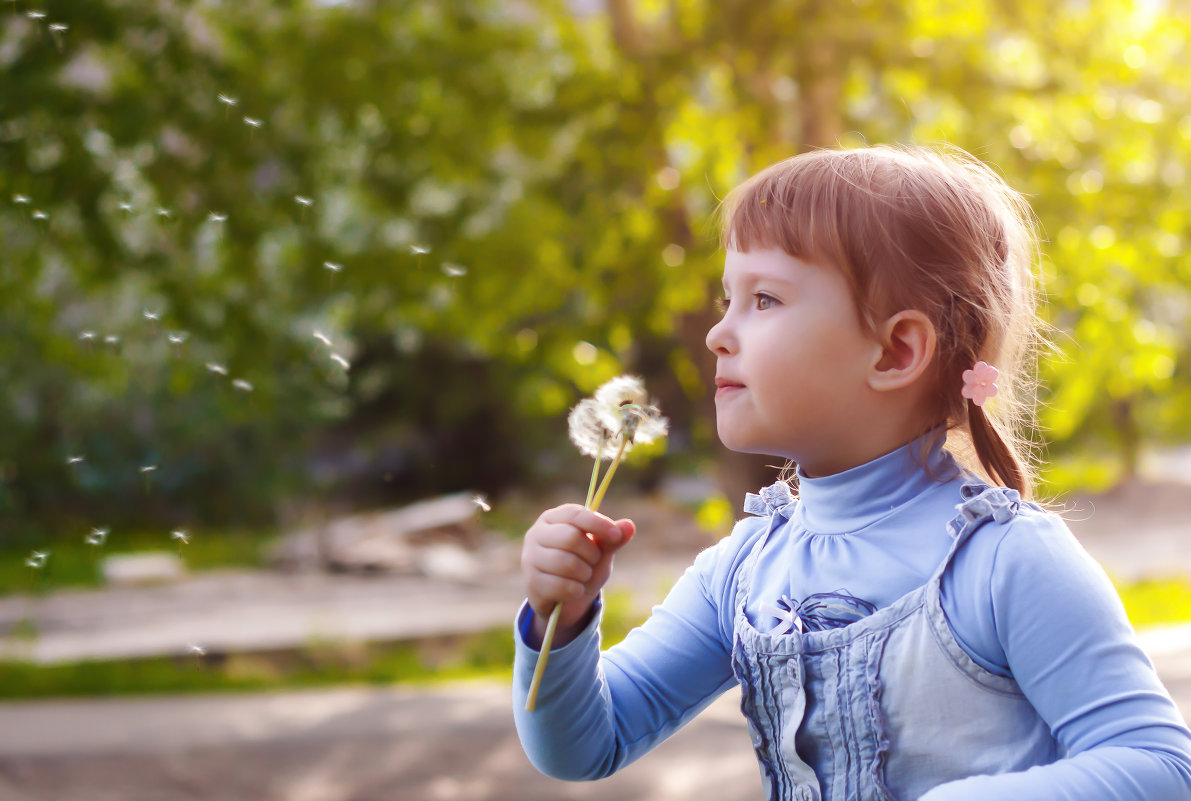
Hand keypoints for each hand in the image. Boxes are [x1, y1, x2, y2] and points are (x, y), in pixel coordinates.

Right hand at [521, 504, 634, 644]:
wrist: (566, 597)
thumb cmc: (583, 565)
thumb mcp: (601, 552)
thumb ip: (613, 540)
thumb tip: (629, 525)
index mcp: (553, 518)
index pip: (575, 514)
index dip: (598, 524)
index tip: (616, 535)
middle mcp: (536, 534)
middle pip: (570, 538)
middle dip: (591, 554)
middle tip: (593, 561)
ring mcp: (530, 558)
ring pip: (565, 563)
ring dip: (584, 574)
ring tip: (583, 576)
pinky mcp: (530, 582)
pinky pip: (559, 585)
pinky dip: (575, 590)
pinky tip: (575, 590)